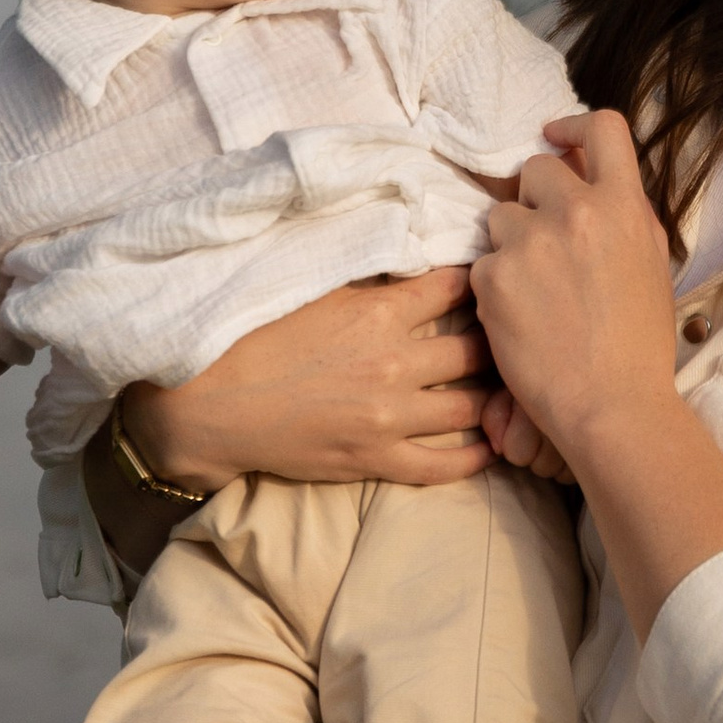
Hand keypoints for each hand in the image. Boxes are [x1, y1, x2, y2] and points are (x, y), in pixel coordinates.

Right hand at [125, 263, 494, 489]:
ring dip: (492, 396)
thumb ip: (371, 280)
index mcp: (380, 312)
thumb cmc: (255, 338)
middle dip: (497, 340)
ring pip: (471, 406)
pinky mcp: (375, 459)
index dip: (480, 279)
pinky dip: (474, 456)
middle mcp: (395, 362)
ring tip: (506, 388)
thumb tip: (413, 258)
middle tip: (511, 338)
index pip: (456, 285)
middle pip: (476, 348)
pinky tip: (491, 445)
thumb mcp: (316, 290)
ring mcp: (389, 416)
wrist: (211, 404)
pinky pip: (442, 465)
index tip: (495, 279)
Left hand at [475, 112, 722, 641]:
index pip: (604, 126)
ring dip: (510, 243)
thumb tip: (593, 191)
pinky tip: (518, 319)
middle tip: (541, 239)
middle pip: (535, 168)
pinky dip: (494, 286)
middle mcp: (577, 212)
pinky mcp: (493, 276)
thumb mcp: (651, 265)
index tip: (557, 137)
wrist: (612, 404)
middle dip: (533, 198)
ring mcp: (530, 242)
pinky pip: (482, 263)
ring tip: (533, 291)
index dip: (574, 125)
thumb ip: (620, 218)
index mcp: (625, 205)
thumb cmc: (640, 346)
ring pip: (500, 217)